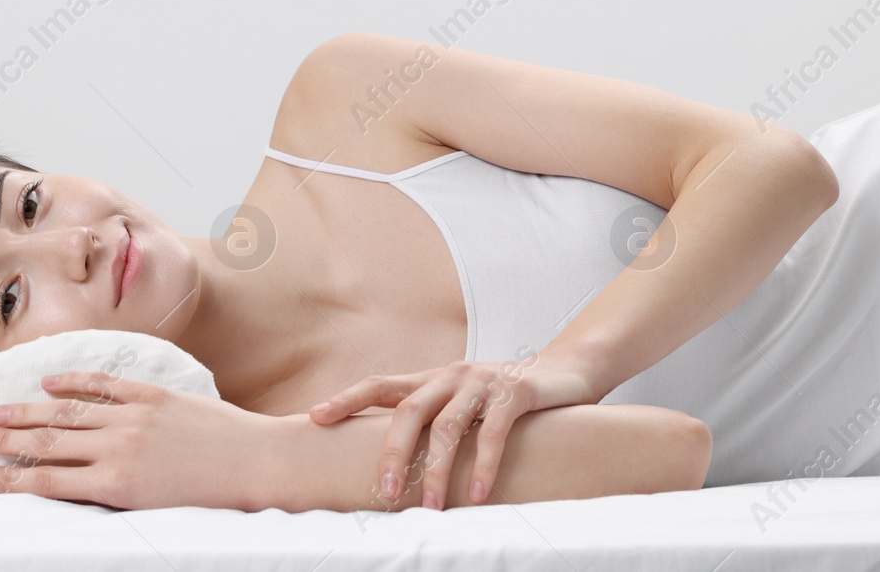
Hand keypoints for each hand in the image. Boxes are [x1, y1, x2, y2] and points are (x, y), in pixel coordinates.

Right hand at [0, 371, 271, 509]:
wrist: (254, 465)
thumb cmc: (206, 496)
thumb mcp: (150, 507)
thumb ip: (108, 493)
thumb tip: (70, 484)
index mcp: (115, 485)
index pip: (46, 482)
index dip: (8, 479)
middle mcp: (117, 448)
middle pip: (47, 442)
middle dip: (5, 441)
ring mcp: (134, 417)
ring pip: (67, 411)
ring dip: (27, 411)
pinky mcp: (153, 395)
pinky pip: (106, 384)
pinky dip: (75, 380)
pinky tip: (49, 380)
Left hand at [307, 352, 597, 509]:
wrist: (564, 372)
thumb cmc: (502, 400)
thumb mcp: (461, 406)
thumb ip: (432, 425)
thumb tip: (392, 467)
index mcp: (431, 380)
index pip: (380, 385)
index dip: (347, 400)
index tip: (315, 418)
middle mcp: (450, 376)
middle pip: (408, 410)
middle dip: (392, 452)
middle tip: (381, 491)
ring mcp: (482, 381)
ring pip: (448, 425)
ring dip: (436, 469)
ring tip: (429, 507)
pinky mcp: (514, 392)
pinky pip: (493, 431)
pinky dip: (482, 464)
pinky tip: (477, 494)